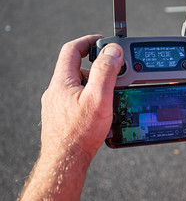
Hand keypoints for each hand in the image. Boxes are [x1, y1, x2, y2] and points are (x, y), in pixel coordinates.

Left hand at [40, 35, 122, 159]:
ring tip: (110, 95)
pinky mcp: (61, 116)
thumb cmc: (80, 133)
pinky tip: (100, 110)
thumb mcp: (99, 98)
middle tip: (114, 72)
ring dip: (94, 84)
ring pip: (78, 85)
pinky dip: (90, 98)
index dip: (88, 41)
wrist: (66, 160)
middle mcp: (57, 91)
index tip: (103, 40)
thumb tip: (112, 51)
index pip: (72, 49)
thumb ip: (106, 71)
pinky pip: (77, 99)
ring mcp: (57, 104)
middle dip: (97, 67)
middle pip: (77, 67)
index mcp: (62, 81)